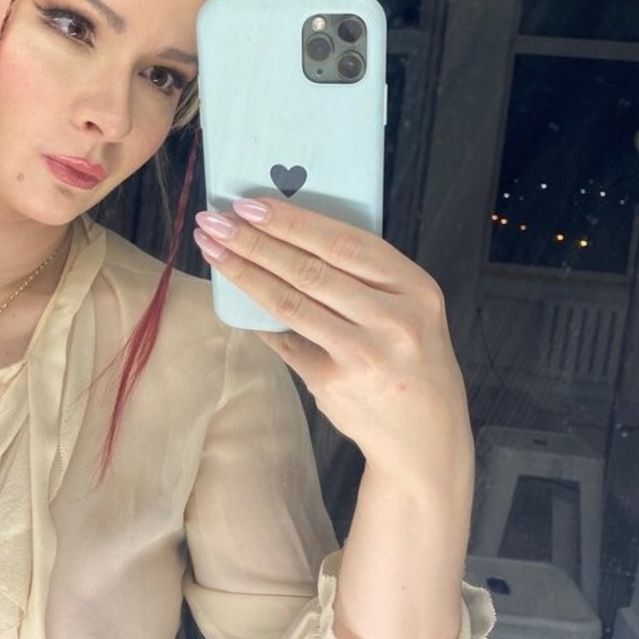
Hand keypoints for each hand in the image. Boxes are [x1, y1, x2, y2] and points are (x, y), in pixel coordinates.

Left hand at [192, 198, 470, 481]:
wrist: (424, 434)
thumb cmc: (410, 359)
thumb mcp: (409, 309)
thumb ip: (365, 277)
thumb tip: (287, 234)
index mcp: (416, 287)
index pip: (344, 242)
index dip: (293, 221)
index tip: (251, 203)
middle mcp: (394, 319)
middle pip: (310, 270)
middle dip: (254, 240)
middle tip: (215, 221)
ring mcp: (364, 354)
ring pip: (290, 303)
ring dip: (244, 272)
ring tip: (213, 250)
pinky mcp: (335, 382)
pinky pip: (286, 341)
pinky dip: (257, 318)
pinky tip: (232, 298)